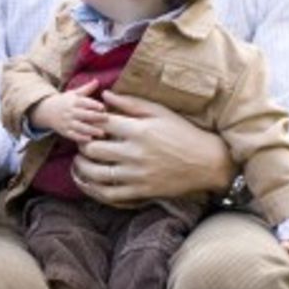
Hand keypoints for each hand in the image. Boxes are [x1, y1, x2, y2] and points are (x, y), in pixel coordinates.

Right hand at [29, 81, 105, 143]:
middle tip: (107, 119)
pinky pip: (73, 135)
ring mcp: (67, 122)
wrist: (46, 110)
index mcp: (74, 102)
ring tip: (102, 133)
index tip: (103, 107)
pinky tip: (89, 139)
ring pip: (80, 127)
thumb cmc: (65, 101)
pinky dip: (80, 138)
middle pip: (84, 115)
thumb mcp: (74, 93)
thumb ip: (86, 88)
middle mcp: (70, 112)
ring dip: (91, 130)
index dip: (93, 105)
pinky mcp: (64, 131)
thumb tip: (97, 80)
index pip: (84, 102)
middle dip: (96, 117)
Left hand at [72, 90, 233, 206]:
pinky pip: (109, 194)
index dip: (89, 122)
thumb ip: (131, 103)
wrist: (209, 162)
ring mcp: (137, 174)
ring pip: (95, 173)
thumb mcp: (160, 112)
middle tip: (82, 141)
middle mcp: (135, 153)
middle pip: (92, 149)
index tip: (88, 123)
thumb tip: (105, 94)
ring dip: (81, 167)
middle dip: (82, 144)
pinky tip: (87, 182)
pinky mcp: (141, 191)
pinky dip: (93, 189)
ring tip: (79, 161)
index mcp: (139, 130)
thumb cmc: (183, 132)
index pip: (100, 124)